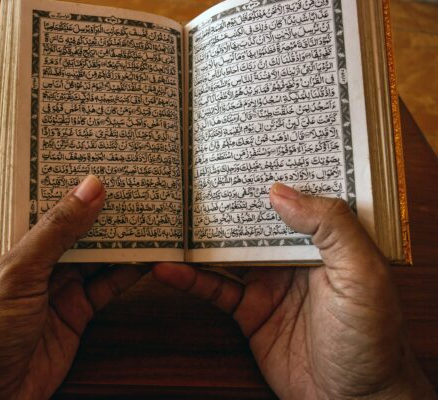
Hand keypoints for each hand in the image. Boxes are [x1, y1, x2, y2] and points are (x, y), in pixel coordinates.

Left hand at [0, 175, 142, 399]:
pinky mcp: (76, 314)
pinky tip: (146, 256)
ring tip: (148, 212)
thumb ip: (56, 230)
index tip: (98, 159)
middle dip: (99, 209)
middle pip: (72, 229)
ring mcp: (55, 289)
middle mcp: (32, 263)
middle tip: (133, 182)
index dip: (67, 183)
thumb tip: (90, 187)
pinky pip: (105, 286)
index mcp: (6, 244)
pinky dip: (126, 272)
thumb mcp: (17, 271)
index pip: (40, 204)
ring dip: (118, 239)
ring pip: (94, 256)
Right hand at [153, 183, 434, 398]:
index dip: (272, 173)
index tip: (242, 151)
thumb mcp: (362, 274)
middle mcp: (294, 255)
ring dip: (199, 238)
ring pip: (227, 251)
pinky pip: (215, 289)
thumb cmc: (372, 338)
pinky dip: (190, 279)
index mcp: (326, 239)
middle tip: (192, 175)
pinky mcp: (249, 311)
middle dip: (227, 200)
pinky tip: (167, 269)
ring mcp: (268, 282)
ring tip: (169, 218)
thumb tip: (279, 191)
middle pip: (253, 221)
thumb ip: (330, 228)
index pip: (296, 196)